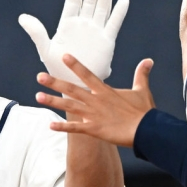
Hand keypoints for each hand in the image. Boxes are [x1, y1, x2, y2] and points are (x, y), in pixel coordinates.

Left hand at [18, 0, 128, 86]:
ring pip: (102, 8)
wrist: (74, 85)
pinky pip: (114, 23)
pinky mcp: (107, 41)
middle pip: (89, 0)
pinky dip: (119, 12)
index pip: (73, 0)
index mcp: (68, 24)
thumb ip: (36, 32)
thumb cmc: (57, 69)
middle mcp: (83, 25)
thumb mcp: (45, 49)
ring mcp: (96, 31)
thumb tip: (22, 17)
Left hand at [35, 55, 155, 146]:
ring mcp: (94, 115)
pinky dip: (63, 127)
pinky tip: (50, 125)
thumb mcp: (142, 90)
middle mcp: (96, 101)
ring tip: (38, 96)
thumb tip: (148, 60)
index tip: (64, 56)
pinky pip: (75, 128)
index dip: (75, 65)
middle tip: (39, 76)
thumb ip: (141, 75)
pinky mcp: (94, 129)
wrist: (147, 131)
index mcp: (105, 91)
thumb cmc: (144, 112)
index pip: (87, 75)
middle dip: (55, 82)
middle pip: (72, 89)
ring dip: (53, 101)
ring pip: (69, 106)